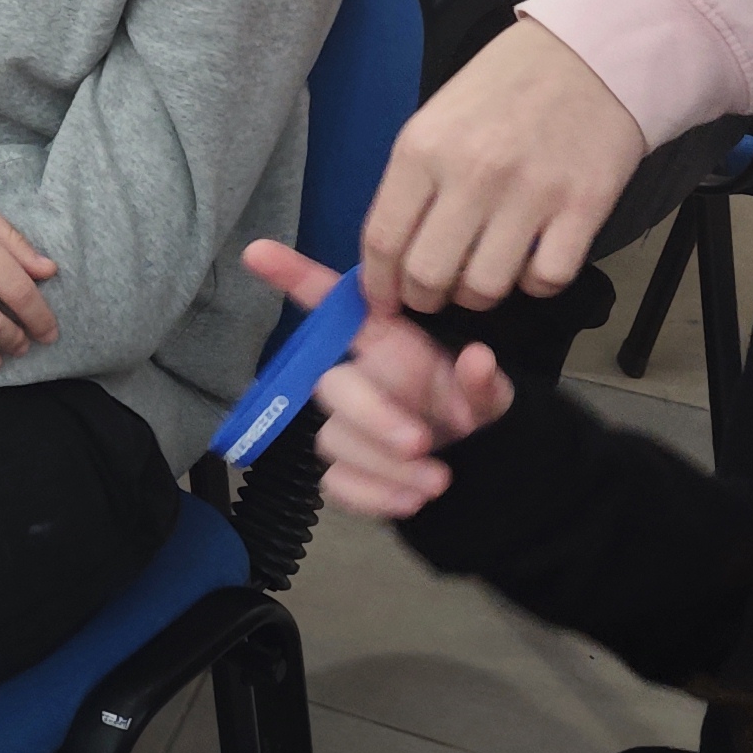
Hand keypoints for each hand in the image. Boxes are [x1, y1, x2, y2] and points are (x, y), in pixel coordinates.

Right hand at [240, 238, 514, 518]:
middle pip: (330, 386)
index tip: (258, 251)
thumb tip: (478, 359)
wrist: (479, 471)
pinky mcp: (342, 470)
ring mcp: (344, 424)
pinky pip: (337, 484)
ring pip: (335, 440)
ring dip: (385, 465)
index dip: (294, 276)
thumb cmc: (473, 410)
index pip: (335, 304)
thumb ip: (484, 382)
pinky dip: (375, 496)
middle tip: (422, 443)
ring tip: (439, 482)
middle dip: (374, 416)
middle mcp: (357, 376)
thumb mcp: (495, 393)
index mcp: (386, 341)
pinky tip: (414, 501)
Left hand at [359, 17, 646, 313]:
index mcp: (423, 148)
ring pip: (485, 287)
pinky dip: (534, 283)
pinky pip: (546, 278)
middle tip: (435, 293)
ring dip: (478, 295)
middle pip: (429, 275)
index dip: (378, 285)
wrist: (588, 55)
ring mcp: (530, 192)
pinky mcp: (583, 206)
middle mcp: (472, 173)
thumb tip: (391, 253)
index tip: (384, 299)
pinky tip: (531, 260)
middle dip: (424, 298)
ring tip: (482, 275)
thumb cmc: (503, 89)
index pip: (383, 240)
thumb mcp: (436, 120)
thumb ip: (412, 183)